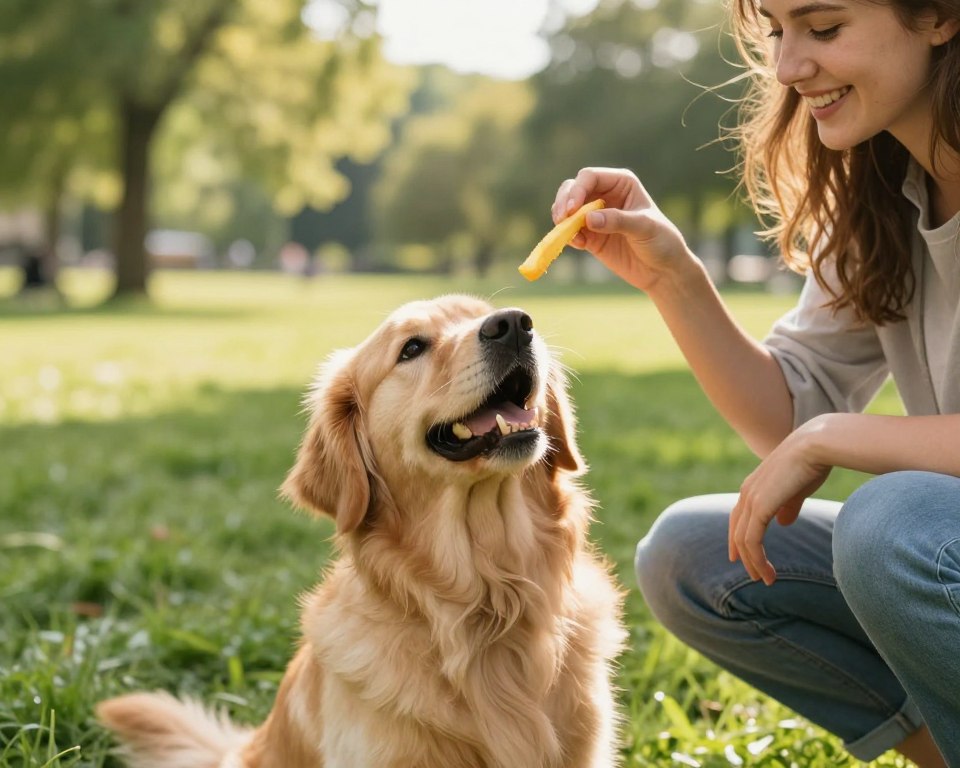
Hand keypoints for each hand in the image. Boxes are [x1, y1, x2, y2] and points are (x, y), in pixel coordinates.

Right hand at [551, 167, 695, 291]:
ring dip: (561, 220)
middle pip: (572, 189)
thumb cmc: (661, 241)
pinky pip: (569, 231)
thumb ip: (617, 221)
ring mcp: (595, 216)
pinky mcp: (590, 236)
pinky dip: (567, 236)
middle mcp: (605, 195)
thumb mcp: (644, 227)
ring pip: (566, 209)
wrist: (663, 270)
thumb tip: (588, 218)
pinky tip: (578, 244)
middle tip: (562, 219)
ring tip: (567, 233)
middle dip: (563, 202)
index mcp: (620, 183)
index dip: (577, 190)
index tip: (572, 210)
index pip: (590, 177)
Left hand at [728, 419, 832, 584]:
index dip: (739, 538)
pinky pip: (752, 540)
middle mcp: (747, 492)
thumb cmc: (812, 463)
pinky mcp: (759, 506)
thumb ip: (788, 505)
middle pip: (738, 531)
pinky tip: (768, 571)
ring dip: (753, 563)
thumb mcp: (797, 488)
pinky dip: (757, 558)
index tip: (742, 558)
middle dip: (745, 555)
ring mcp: (751, 498)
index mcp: (754, 486)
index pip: (739, 517)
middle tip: (756, 575)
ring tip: (766, 579)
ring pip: (743, 540)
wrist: (816, 445)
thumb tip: (783, 522)